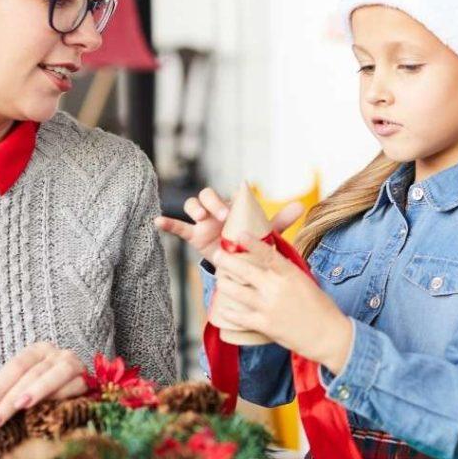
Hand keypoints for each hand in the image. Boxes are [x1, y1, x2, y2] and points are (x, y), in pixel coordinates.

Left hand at [0, 343, 87, 430]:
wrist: (81, 387)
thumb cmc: (48, 389)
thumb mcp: (24, 387)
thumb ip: (5, 395)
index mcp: (38, 351)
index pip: (14, 367)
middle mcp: (57, 354)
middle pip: (30, 373)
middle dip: (9, 399)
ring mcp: (75, 365)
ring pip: (55, 374)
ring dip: (37, 390)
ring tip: (20, 406)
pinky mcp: (88, 380)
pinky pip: (75, 385)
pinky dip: (61, 396)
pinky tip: (48, 409)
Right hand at [154, 188, 303, 265]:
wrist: (239, 264)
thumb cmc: (251, 242)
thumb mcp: (265, 233)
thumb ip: (280, 221)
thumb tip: (301, 206)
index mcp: (234, 207)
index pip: (229, 194)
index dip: (230, 196)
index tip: (236, 202)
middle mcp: (217, 211)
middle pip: (206, 195)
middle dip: (212, 202)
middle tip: (221, 216)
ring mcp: (203, 222)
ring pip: (192, 205)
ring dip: (194, 208)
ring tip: (200, 218)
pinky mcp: (194, 235)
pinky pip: (178, 227)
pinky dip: (167, 223)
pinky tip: (157, 222)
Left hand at [211, 233, 353, 371]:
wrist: (328, 336)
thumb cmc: (322, 308)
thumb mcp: (307, 282)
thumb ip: (289, 271)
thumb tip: (276, 260)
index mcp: (291, 275)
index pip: (267, 255)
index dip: (252, 243)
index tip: (239, 235)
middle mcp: (277, 288)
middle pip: (245, 271)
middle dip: (227, 261)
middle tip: (217, 255)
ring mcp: (268, 307)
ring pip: (237, 292)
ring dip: (224, 284)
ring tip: (219, 280)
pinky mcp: (264, 325)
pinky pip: (240, 316)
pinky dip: (230, 312)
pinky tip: (224, 309)